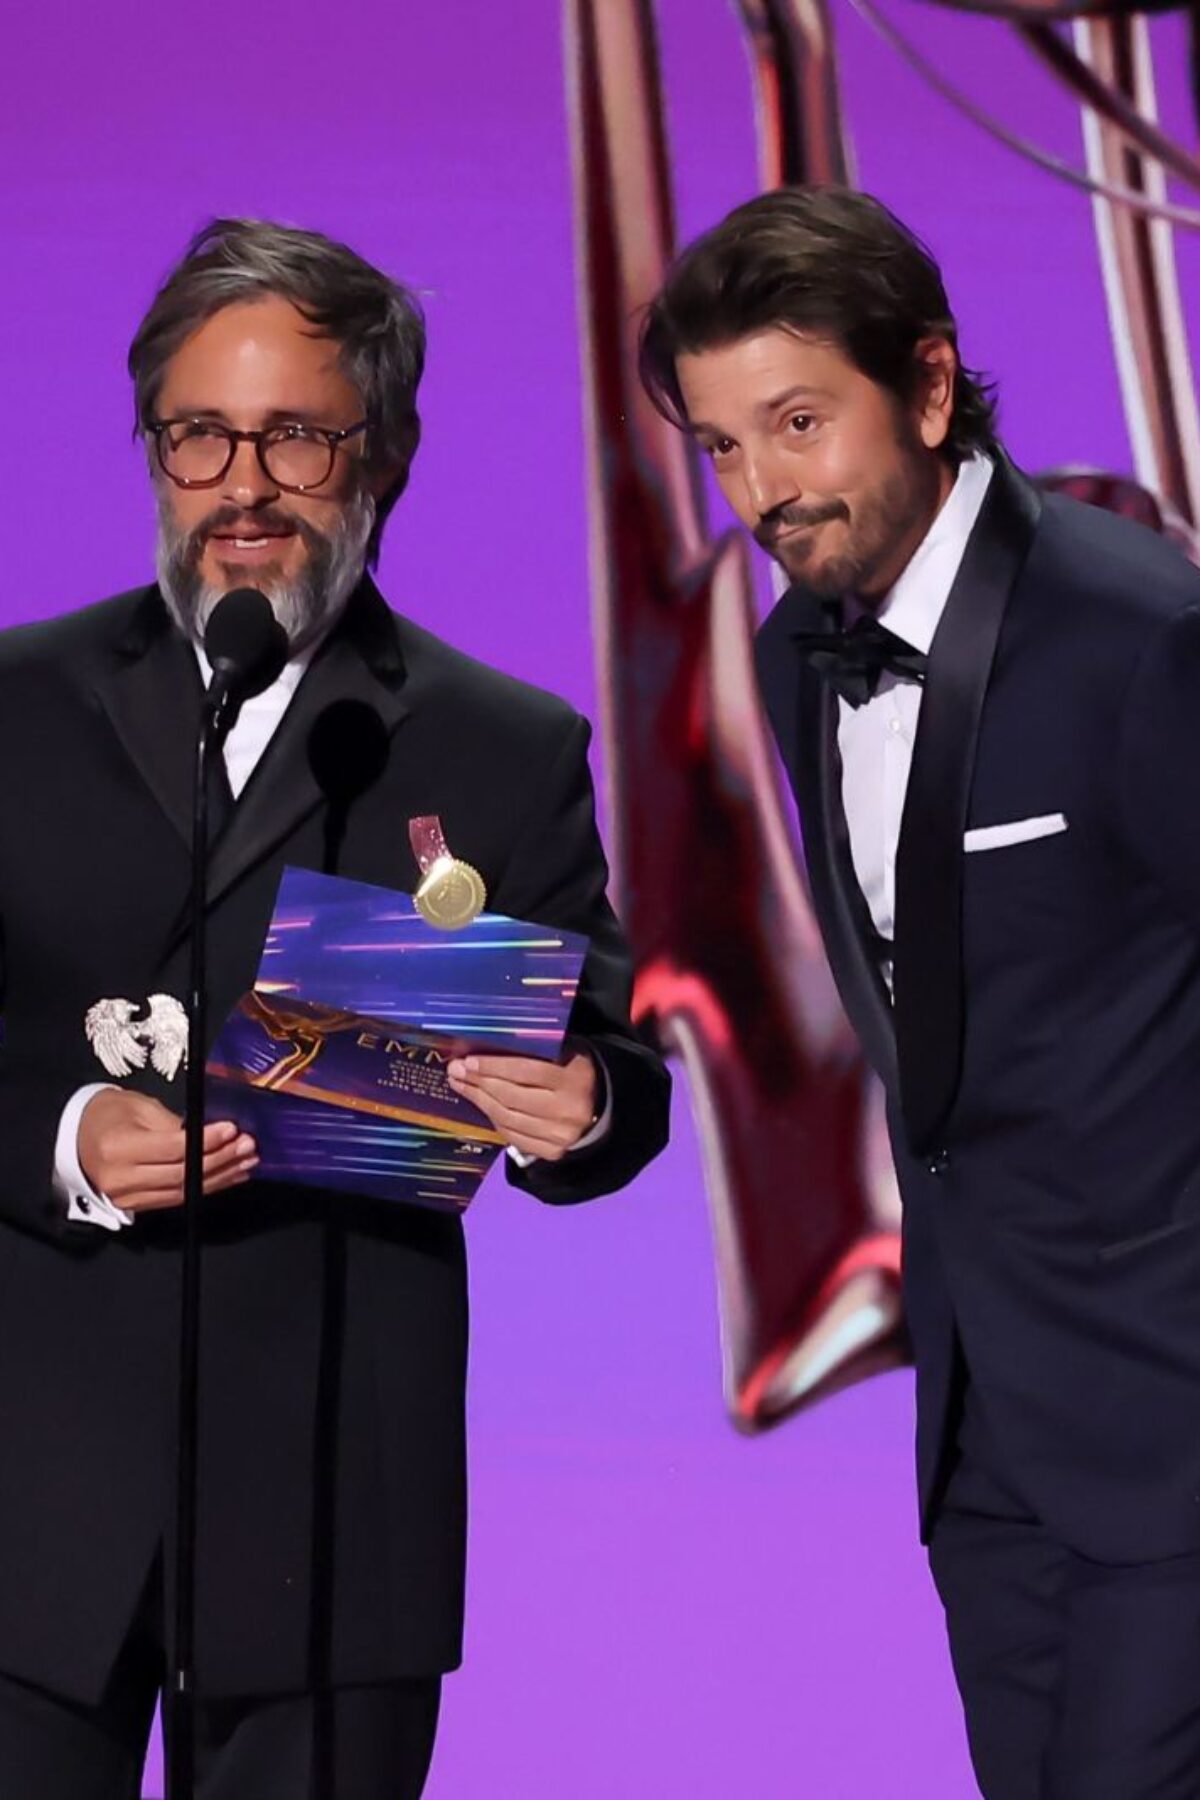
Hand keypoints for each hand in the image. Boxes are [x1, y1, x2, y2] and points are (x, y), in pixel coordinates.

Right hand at [77, 1089, 258, 1213]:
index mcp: (118, 1147)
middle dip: (220, 1160)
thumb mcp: (137, 1106)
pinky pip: (178, 1198)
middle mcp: (121, 1178)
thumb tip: (208, 1134)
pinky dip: (206, 1187)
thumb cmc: (107, 1115)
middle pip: (182, 1174)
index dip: (206, 1141)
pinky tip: (228, 1176)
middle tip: (247, 1146)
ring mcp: (128, 1197)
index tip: (231, 1129)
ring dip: (220, 1177)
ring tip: (246, 1162)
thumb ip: (171, 1123)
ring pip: (184, 1191)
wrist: (76, 1139)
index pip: (172, 1148)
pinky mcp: (137, 1206)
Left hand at [446, 1049, 597, 1161]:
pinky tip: (481, 1104)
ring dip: (479, 1101)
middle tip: (456, 1071)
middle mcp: (570, 1110)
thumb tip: (487, 1046)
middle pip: (512, 1096)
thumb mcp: (565, 1051)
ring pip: (508, 1118)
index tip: (469, 1060)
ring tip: (461, 1085)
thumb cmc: (575, 1071)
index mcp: (575, 1079)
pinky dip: (493, 1119)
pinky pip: (513, 1135)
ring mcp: (561, 1135)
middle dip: (479, 1083)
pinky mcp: (552, 1152)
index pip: (527, 1071)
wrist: (601, 1107)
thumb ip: (535, 1049)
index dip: (494, 1066)